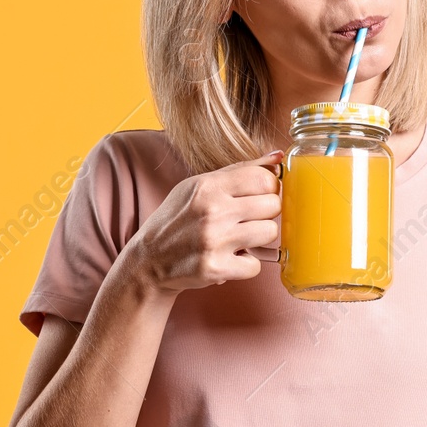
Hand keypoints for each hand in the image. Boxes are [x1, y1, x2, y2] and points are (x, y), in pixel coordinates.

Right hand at [119, 148, 282, 295]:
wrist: (147, 261)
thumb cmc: (176, 220)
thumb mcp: (197, 186)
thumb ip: (239, 171)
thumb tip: (278, 157)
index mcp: (207, 186)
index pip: (264, 178)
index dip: (268, 188)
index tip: (260, 196)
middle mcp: (212, 211)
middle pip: (273, 205)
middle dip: (265, 213)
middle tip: (248, 219)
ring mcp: (214, 240)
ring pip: (270, 233)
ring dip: (259, 238)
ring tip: (240, 238)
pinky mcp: (216, 268)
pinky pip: (256, 265)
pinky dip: (246, 265)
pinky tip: (230, 258)